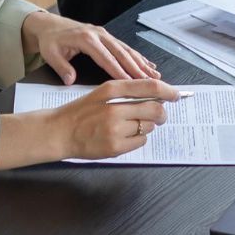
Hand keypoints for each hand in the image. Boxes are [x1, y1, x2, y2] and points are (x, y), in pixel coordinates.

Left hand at [22, 10, 160, 85]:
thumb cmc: (51, 41)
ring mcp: (105, 34)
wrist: (50, 25)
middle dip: (137, 68)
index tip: (131, 83)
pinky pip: (125, 47)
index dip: (119, 71)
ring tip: (155, 75)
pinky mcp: (107, 36)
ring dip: (141, 62)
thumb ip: (61, 67)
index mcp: (86, 39)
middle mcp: (99, 35)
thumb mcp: (51, 54)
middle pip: (121, 53)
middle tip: (150, 82)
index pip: (106, 58)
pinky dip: (138, 56)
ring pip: (127, 50)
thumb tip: (70, 80)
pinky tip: (148, 65)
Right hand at [51, 78, 180, 158]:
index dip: (168, 91)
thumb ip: (126, 91)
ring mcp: (115, 129)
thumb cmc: (80, 112)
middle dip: (162, 113)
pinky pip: (140, 142)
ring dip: (147, 126)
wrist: (58, 132)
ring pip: (148, 127)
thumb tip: (156, 95)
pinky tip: (124, 137)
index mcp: (111, 89)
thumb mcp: (101, 93)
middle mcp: (114, 108)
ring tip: (131, 126)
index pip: (149, 88)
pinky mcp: (115, 147)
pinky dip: (138, 139)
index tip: (176, 95)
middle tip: (159, 116)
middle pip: (155, 109)